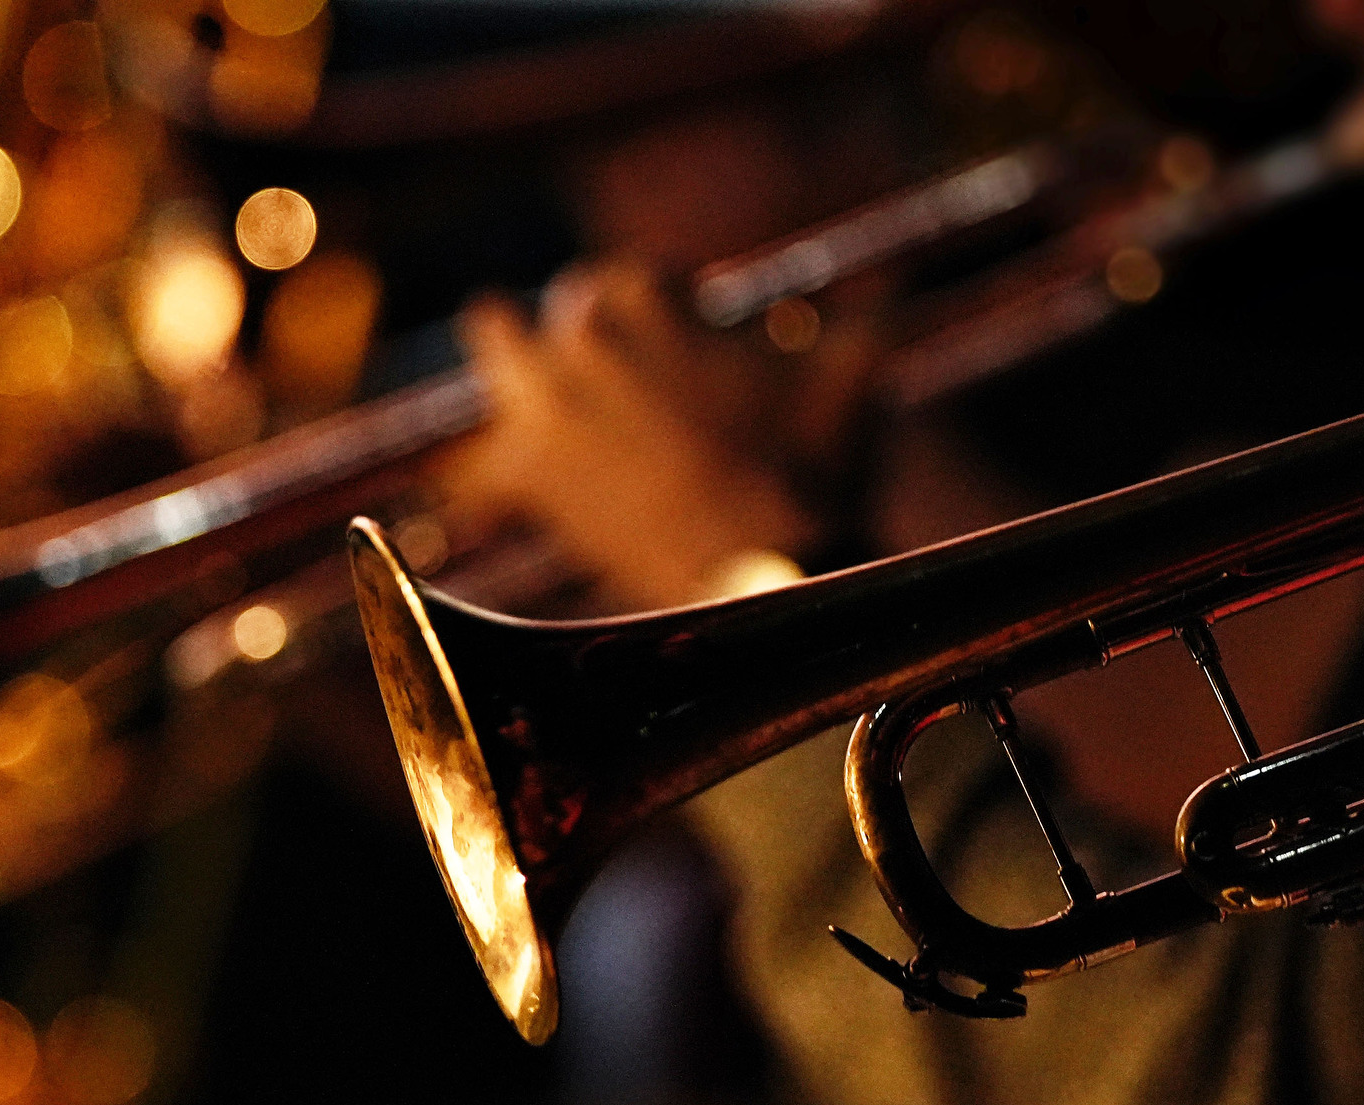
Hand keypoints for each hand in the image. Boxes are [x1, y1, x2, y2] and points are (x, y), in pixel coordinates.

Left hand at [439, 259, 877, 607]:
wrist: (773, 569)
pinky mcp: (527, 476)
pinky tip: (510, 495)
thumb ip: (861, 315)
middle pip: (574, 305)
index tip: (693, 333)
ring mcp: (545, 401)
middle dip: (607, 334)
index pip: (643, 275)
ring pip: (496, 333)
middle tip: (642, 380)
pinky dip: (493, 479)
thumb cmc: (815, 466)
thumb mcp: (854, 370)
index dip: (673, 305)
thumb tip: (885, 288)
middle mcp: (583, 331)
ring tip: (553, 390)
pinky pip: (479, 469)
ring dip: (520, 353)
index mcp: (651, 293)